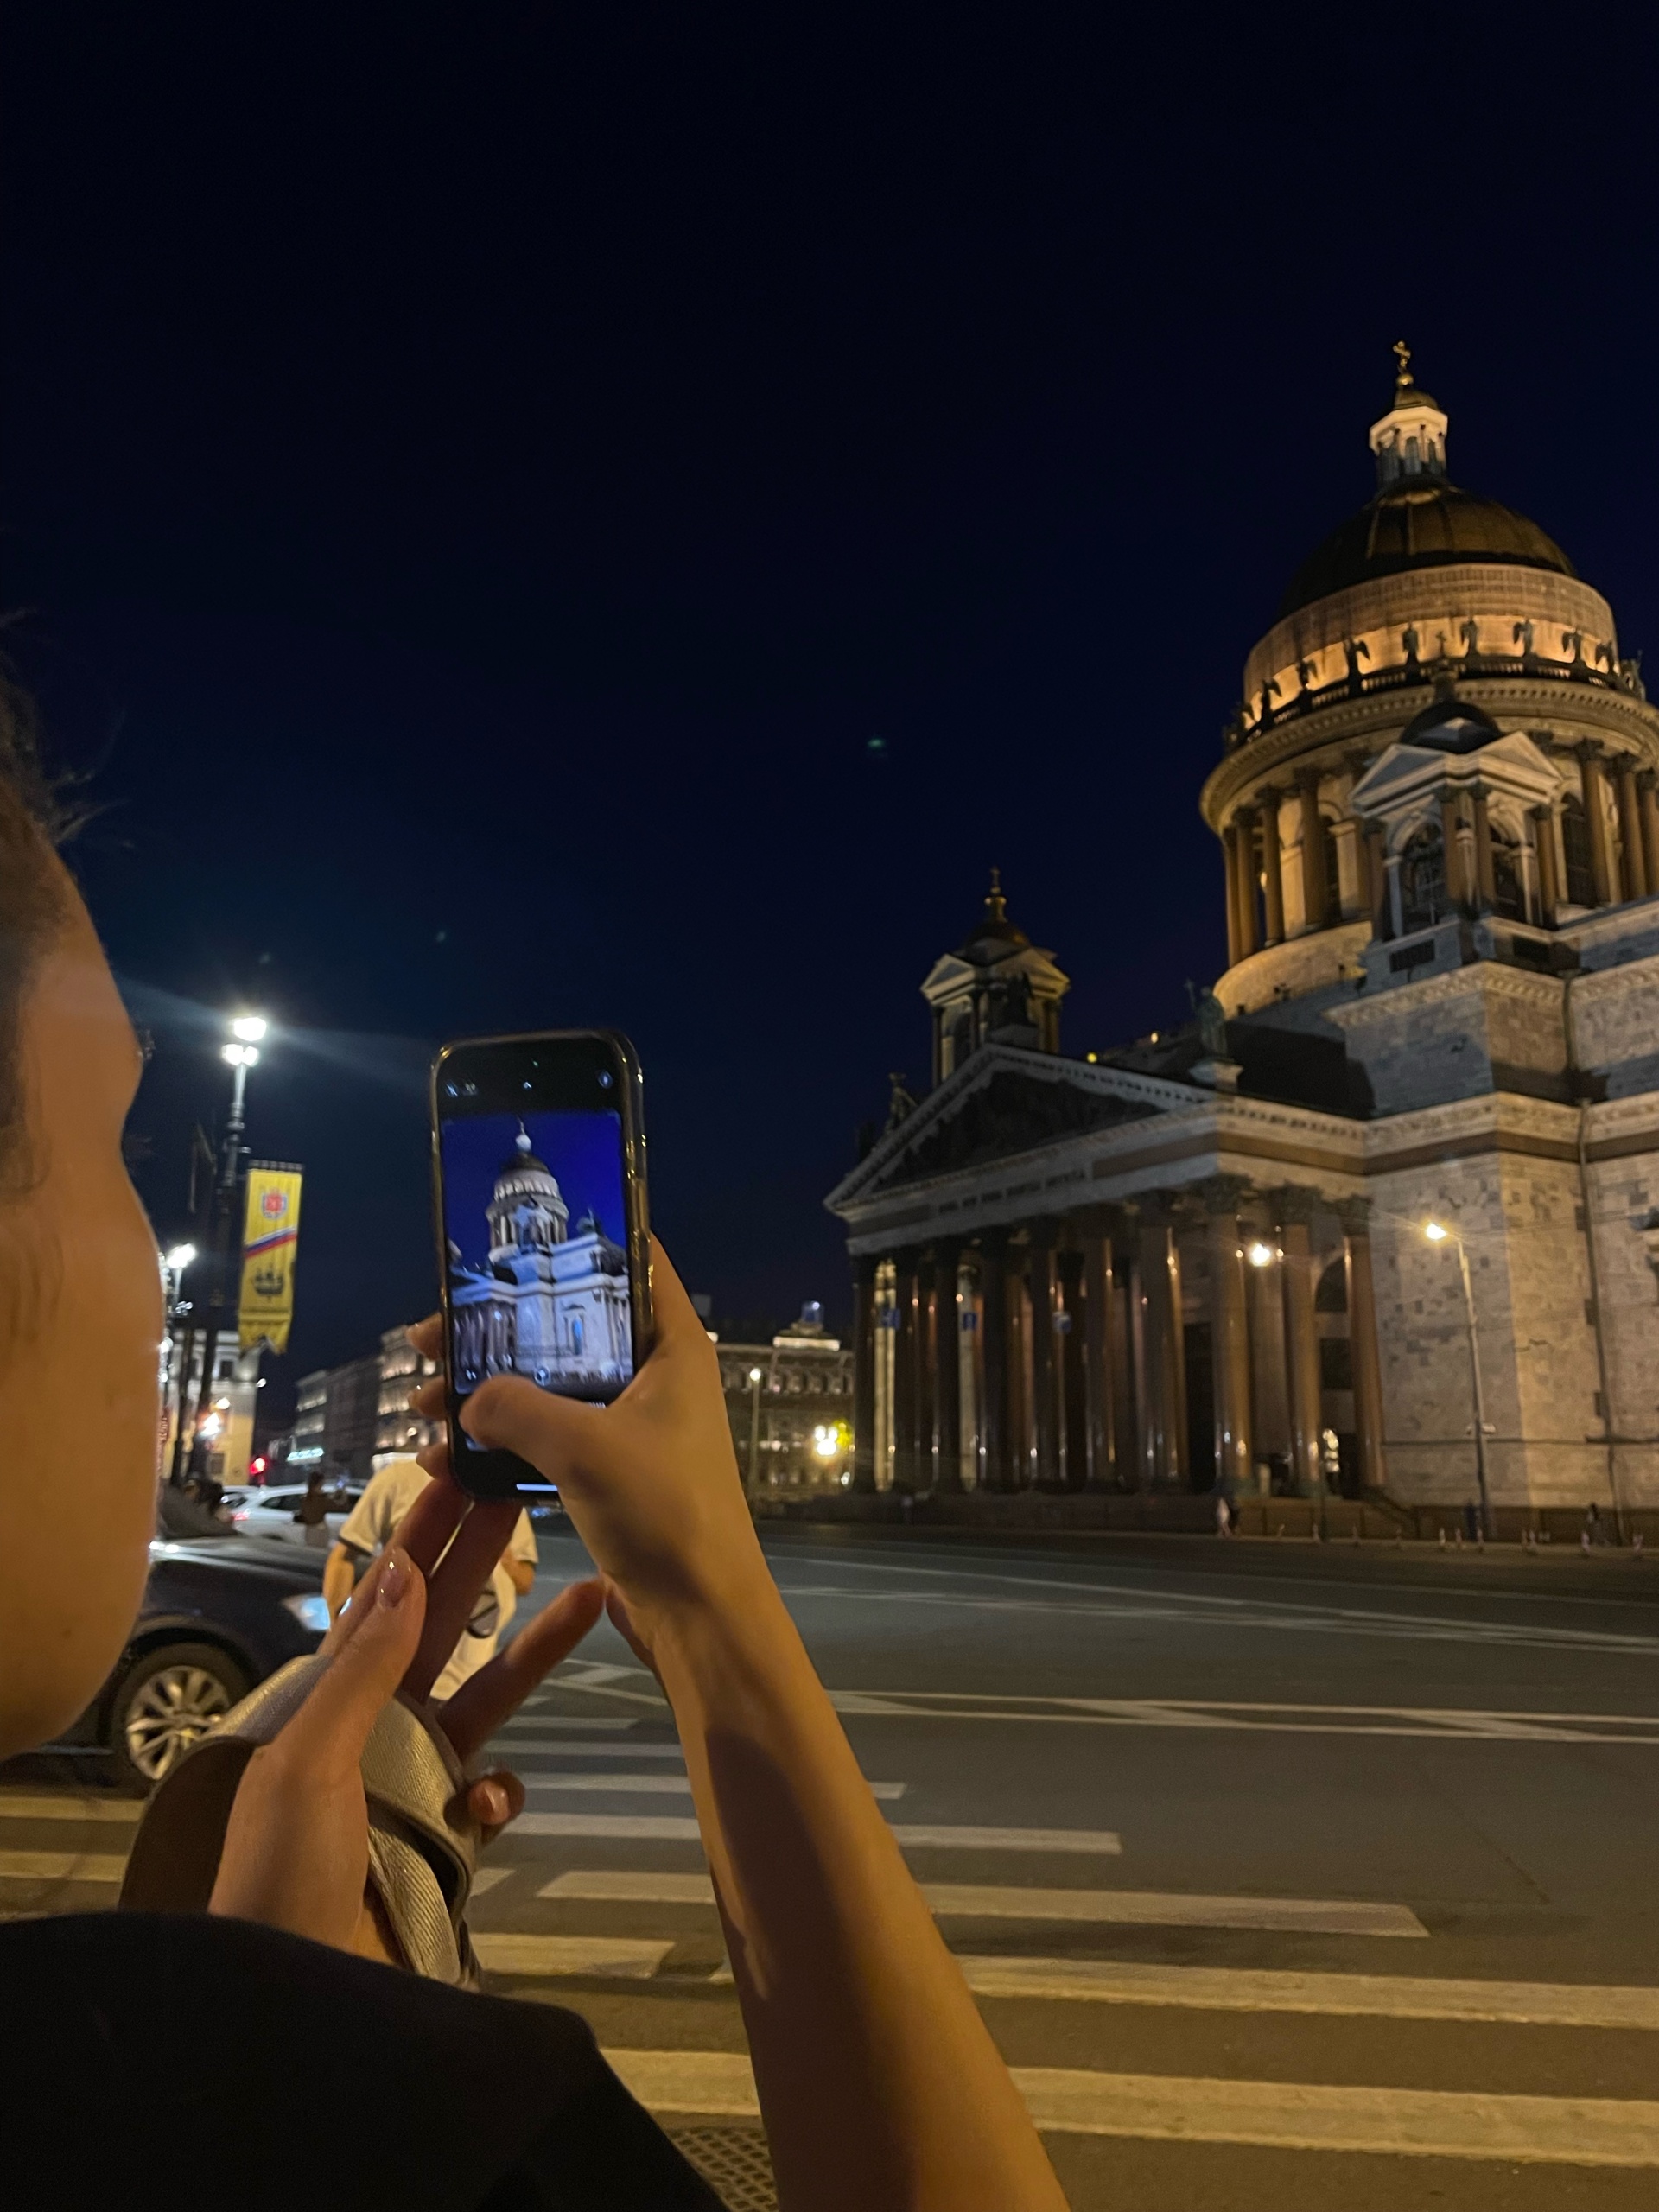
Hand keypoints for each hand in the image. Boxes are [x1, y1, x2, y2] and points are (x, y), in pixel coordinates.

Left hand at [210, 1470, 604, 1960]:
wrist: (296, 1995)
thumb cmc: (284, 1871)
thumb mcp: (310, 1760)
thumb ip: (364, 1668)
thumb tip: (406, 1570)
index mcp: (333, 1697)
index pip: (386, 1595)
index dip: (421, 1533)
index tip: (457, 1471)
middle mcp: (378, 1722)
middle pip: (443, 1623)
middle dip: (483, 1558)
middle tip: (525, 1492)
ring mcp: (418, 1776)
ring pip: (489, 1695)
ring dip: (535, 1649)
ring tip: (594, 1596)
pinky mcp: (449, 1834)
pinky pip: (495, 1791)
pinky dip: (502, 1792)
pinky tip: (486, 1808)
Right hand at [406, 1237, 773, 1660]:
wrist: (701, 1615)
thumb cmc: (664, 1512)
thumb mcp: (583, 1448)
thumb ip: (517, 1409)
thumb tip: (465, 1399)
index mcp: (671, 1348)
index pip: (634, 1261)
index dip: (577, 1241)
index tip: (510, 1242)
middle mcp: (655, 1377)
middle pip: (567, 1329)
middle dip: (497, 1334)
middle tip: (431, 1341)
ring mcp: (633, 1427)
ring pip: (549, 1389)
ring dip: (487, 1394)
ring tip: (422, 1405)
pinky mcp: (611, 1473)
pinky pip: (546, 1440)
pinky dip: (500, 1444)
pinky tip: (446, 1460)